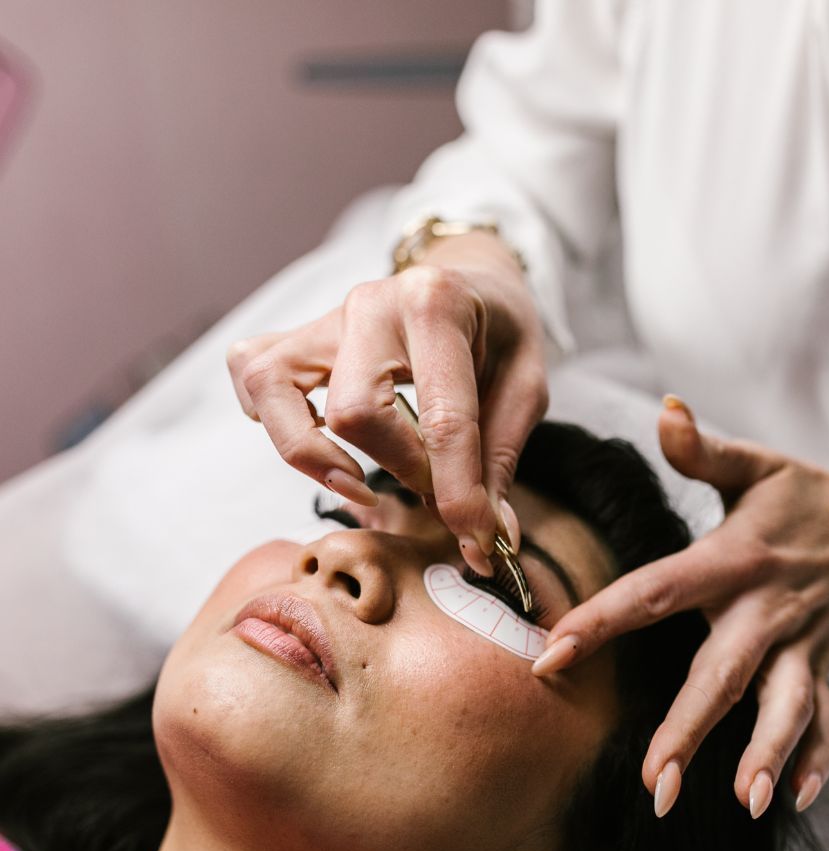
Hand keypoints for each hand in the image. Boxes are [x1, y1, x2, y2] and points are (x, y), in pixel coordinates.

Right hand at [226, 232, 546, 573]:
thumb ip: (500, 460)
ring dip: (312, 455)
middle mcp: (370, 304)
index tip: (478, 542)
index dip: (459, 495)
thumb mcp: (526, 387)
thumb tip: (487, 536)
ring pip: (274, 389)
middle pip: (355, 412)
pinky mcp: (297, 336)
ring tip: (360, 483)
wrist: (469, 278)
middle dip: (398, 470)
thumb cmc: (498, 333)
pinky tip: (315, 439)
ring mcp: (324, 318)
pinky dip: (270, 418)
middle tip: (433, 486)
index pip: (442, 419)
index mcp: (436, 304)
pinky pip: (250, 374)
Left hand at [533, 397, 828, 817]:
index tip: (552, 655)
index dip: (602, 620)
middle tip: (653, 780)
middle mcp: (767, 610)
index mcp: (734, 560)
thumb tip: (663, 410)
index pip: (656, 591)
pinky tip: (790, 800)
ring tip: (741, 802)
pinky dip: (814, 758)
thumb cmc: (808, 498)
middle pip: (723, 672)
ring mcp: (802, 645)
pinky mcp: (825, 666)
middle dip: (690, 727)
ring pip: (784, 705)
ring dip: (764, 754)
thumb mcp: (758, 467)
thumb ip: (703, 449)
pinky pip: (825, 719)